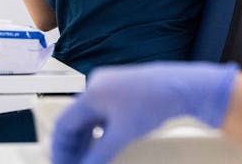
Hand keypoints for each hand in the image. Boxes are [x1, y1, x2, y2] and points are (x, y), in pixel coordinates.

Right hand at [52, 62, 237, 163]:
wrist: (180, 85)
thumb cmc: (151, 104)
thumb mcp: (123, 134)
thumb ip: (100, 154)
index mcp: (90, 93)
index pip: (64, 124)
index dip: (61, 149)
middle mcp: (95, 85)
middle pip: (74, 120)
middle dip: (72, 146)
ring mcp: (107, 85)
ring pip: (87, 116)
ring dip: (85, 139)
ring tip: (86, 159)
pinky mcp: (119, 88)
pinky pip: (100, 112)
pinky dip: (97, 130)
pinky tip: (102, 144)